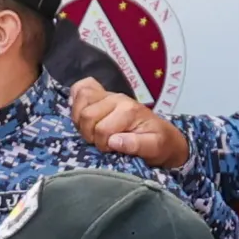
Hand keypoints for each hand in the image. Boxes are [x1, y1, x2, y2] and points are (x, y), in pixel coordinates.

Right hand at [70, 78, 188, 167]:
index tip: (111, 149)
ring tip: (92, 131)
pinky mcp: (100, 96)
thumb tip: (114, 141)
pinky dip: (76, 99)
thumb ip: (136, 145)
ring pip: (80, 101)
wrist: (163, 136)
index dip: (102, 144)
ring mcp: (107, 96)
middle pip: (86, 114)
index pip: (101, 129)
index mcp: (129, 110)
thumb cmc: (159, 143)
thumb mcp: (154, 147)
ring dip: (80, 121)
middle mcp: (117, 99)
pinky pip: (80, 88)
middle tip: (100, 142)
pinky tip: (81, 112)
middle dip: (89, 134)